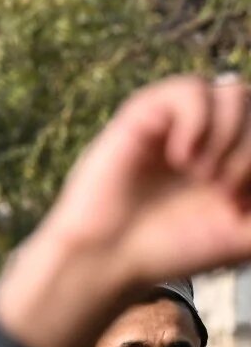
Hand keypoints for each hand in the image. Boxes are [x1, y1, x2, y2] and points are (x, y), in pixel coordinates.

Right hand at [0, 76, 250, 346]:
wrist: (110, 257)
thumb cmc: (172, 248)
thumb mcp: (246, 235)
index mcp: (236, 156)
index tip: (238, 204)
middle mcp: (211, 134)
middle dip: (250, 152)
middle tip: (224, 193)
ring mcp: (179, 122)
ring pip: (234, 93)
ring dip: (230, 137)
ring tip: (202, 175)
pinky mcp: (145, 113)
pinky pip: (192, 89)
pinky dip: (197, 122)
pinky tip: (180, 157)